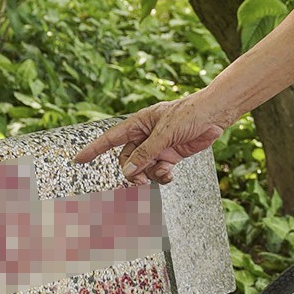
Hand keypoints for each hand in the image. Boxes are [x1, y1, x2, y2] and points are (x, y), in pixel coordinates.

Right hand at [73, 97, 227, 185]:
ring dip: (149, 174)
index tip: (79, 160)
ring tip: (163, 173)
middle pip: (128, 159)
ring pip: (143, 168)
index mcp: (139, 123)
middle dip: (132, 170)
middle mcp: (146, 135)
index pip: (111, 138)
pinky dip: (162, 175)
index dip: (94, 149)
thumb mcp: (165, 133)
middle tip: (139, 180)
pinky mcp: (171, 155)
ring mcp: (158, 146)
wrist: (215, 115)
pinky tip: (169, 174)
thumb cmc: (189, 114)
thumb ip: (146, 153)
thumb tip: (128, 172)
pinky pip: (159, 171)